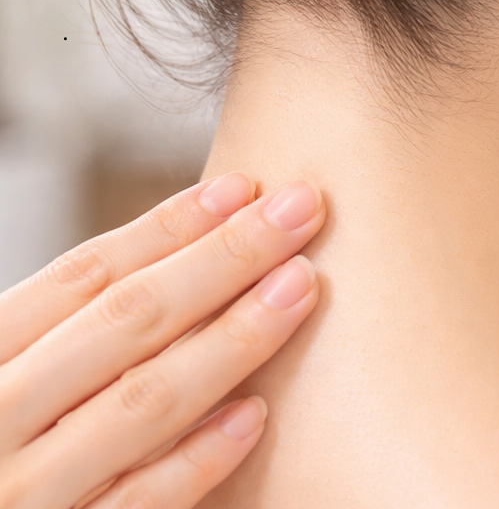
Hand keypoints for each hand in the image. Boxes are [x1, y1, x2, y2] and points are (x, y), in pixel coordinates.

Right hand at [0, 172, 325, 508]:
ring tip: (301, 287)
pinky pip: (143, 502)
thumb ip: (72, 338)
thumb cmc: (4, 441)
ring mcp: (30, 489)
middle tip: (301, 211)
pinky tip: (257, 414)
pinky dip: (199, 456)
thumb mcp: (13, 377)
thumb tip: (183, 258)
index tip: (243, 189)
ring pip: (146, 401)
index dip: (169, 226)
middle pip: (127, 320)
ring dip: (233, 339)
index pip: (84, 276)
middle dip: (224, 258)